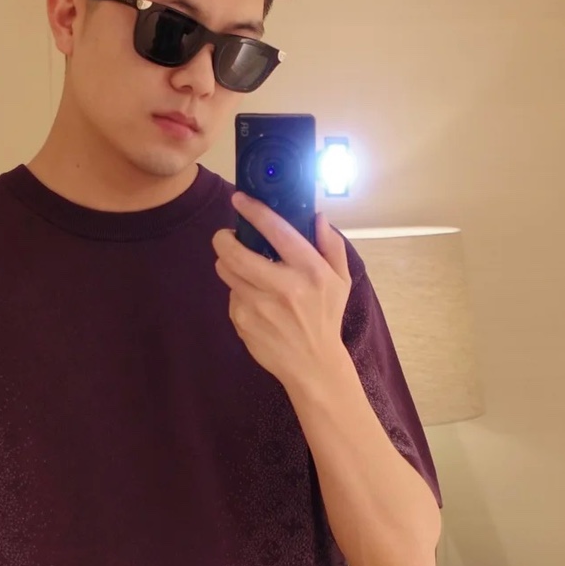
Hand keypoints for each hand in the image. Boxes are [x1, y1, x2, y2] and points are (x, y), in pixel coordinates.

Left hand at [211, 194, 352, 391]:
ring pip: (226, 271)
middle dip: (223, 238)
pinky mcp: (244, 322)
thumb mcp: (340, 280)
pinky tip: (253, 299)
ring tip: (240, 265)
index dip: (254, 211)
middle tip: (226, 236)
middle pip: (236, 252)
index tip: (239, 199)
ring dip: (226, 262)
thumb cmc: (326, 318)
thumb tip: (317, 216)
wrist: (313, 365)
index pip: (277, 231)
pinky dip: (237, 291)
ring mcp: (260, 307)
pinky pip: (231, 296)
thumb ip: (331, 245)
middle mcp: (284, 288)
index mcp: (311, 272)